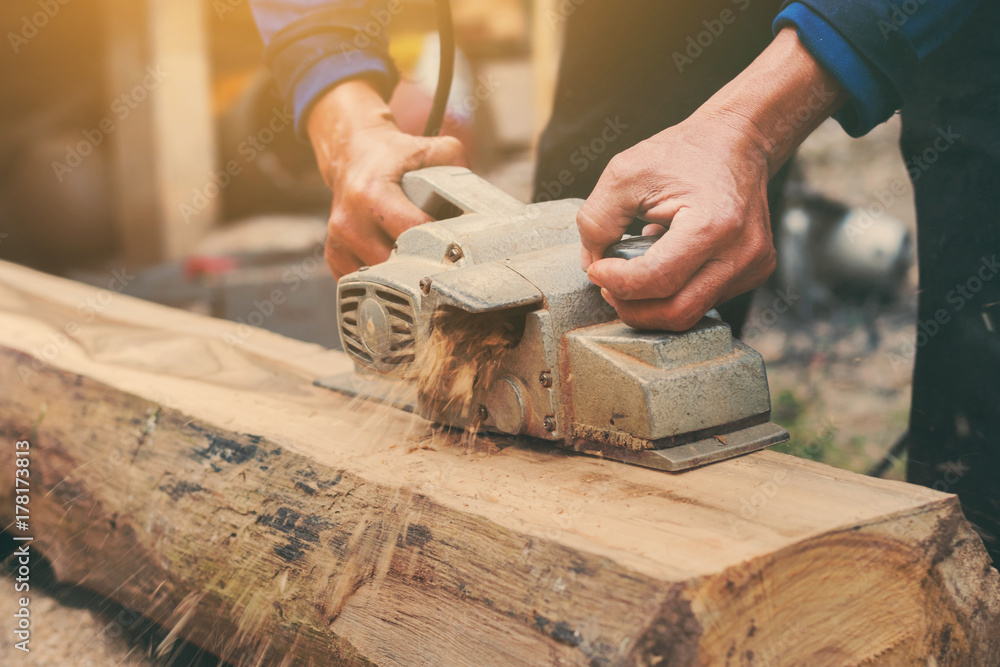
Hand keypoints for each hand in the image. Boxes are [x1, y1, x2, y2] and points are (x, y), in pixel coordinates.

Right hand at [308, 80, 467, 278]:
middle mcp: (350, 220)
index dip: (440, 245)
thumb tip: (482, 194)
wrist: (352, 155)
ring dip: (403, 280)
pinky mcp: (334, 256)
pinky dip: (383, 284)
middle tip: (446, 267)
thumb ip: (456, 163)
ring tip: (423, 269)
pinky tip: (399, 272)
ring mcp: (338, 241)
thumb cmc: (394, 156)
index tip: (460, 252)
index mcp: (372, 194)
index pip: (413, 232)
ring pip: (380, 281)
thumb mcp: (428, 148)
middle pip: (396, 264)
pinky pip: (364, 284)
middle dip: (423, 268)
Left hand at [578, 117, 774, 330]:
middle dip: (633, 309)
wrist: (738, 140)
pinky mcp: (753, 272)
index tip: (596, 269)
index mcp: (712, 224)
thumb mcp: (624, 173)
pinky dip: (676, 292)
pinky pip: (705, 302)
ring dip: (653, 303)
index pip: (656, 279)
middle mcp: (741, 252)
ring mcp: (752, 266)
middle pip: (677, 313)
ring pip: (690, 314)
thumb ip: (596, 220)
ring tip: (635, 271)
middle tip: (608, 286)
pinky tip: (666, 263)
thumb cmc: (683, 152)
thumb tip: (592, 265)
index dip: (616, 282)